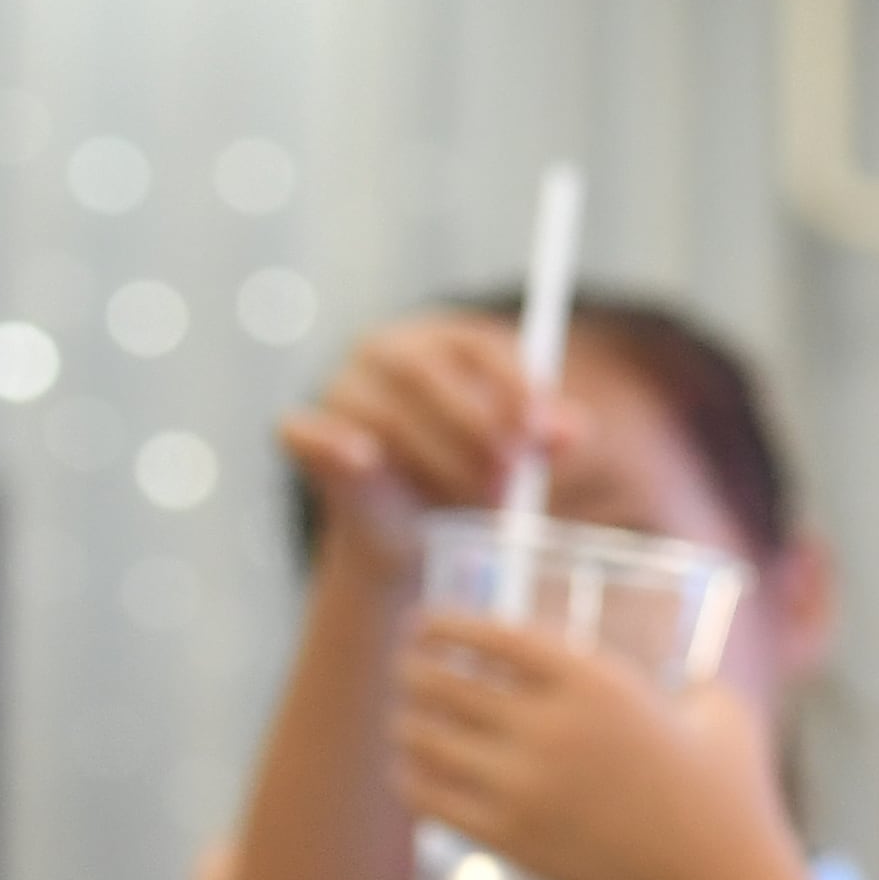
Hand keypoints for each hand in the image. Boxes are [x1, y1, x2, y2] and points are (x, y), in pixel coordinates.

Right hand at [278, 313, 579, 594]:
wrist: (412, 539)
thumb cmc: (470, 477)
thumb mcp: (516, 456)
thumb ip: (542, 439)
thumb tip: (574, 430)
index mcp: (441, 340)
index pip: (477, 344)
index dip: (513, 384)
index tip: (542, 431)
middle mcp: (383, 351)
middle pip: (425, 370)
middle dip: (474, 425)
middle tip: (510, 474)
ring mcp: (339, 388)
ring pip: (385, 412)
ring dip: (436, 459)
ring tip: (479, 500)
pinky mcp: (303, 433)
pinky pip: (308, 430)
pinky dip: (333, 442)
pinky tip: (365, 457)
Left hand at [391, 613, 792, 879]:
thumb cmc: (730, 796)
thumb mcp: (721, 714)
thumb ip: (689, 679)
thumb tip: (681, 669)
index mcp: (600, 683)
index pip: (492, 637)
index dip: (444, 624)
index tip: (424, 623)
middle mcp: (552, 727)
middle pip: (442, 682)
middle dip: (414, 670)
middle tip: (411, 670)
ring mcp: (523, 785)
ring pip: (422, 736)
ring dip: (407, 721)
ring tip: (409, 718)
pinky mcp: (507, 837)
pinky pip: (426, 794)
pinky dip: (409, 775)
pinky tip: (412, 768)